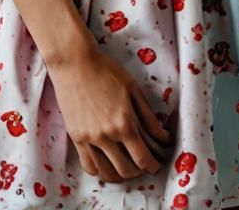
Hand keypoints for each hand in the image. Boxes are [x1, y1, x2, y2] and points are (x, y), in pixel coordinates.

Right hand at [50, 49, 173, 182]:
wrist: (75, 64)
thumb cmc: (106, 71)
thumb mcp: (133, 89)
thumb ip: (148, 116)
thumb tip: (163, 137)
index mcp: (124, 123)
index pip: (143, 158)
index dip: (153, 166)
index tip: (157, 164)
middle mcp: (107, 136)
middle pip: (126, 170)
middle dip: (139, 171)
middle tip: (144, 164)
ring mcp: (89, 139)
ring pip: (107, 172)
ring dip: (121, 174)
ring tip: (127, 166)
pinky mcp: (76, 139)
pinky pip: (89, 166)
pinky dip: (101, 170)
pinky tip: (107, 163)